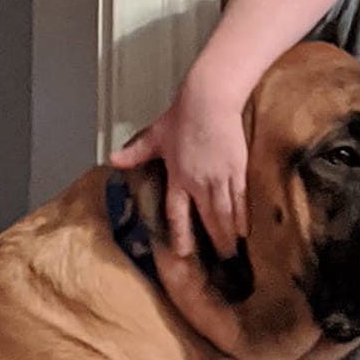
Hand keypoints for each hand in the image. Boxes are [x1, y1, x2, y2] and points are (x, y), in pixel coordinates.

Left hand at [110, 88, 248, 258]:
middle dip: (214, 240)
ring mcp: (220, 177)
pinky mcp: (237, 169)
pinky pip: (241, 199)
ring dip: (229, 234)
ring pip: (225, 213)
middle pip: (207, 219)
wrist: (210, 100)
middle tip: (220, 259)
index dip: (180, 235)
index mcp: (178, 176)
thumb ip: (136, 152)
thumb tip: (112, 160)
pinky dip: (244, 216)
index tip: (183, 253)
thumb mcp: (156, 135)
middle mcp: (199, 182)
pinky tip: (246, 230)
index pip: (177, 213)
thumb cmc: (183, 115)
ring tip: (233, 250)